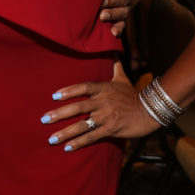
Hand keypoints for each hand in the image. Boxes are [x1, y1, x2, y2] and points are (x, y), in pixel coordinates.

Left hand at [40, 61, 158, 150]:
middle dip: (59, 114)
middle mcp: (103, 102)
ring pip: (83, 125)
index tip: (54, 96)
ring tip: (51, 138)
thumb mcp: (122, 77)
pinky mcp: (111, 129)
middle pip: (78, 107)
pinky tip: (67, 148)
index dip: (68, 91)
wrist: (150, 111)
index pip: (83, 87)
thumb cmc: (133, 94)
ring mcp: (107, 116)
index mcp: (104, 88)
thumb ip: (114, 64)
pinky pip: (92, 137)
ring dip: (66, 132)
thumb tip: (112, 46)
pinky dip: (79, 143)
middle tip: (44, 119)